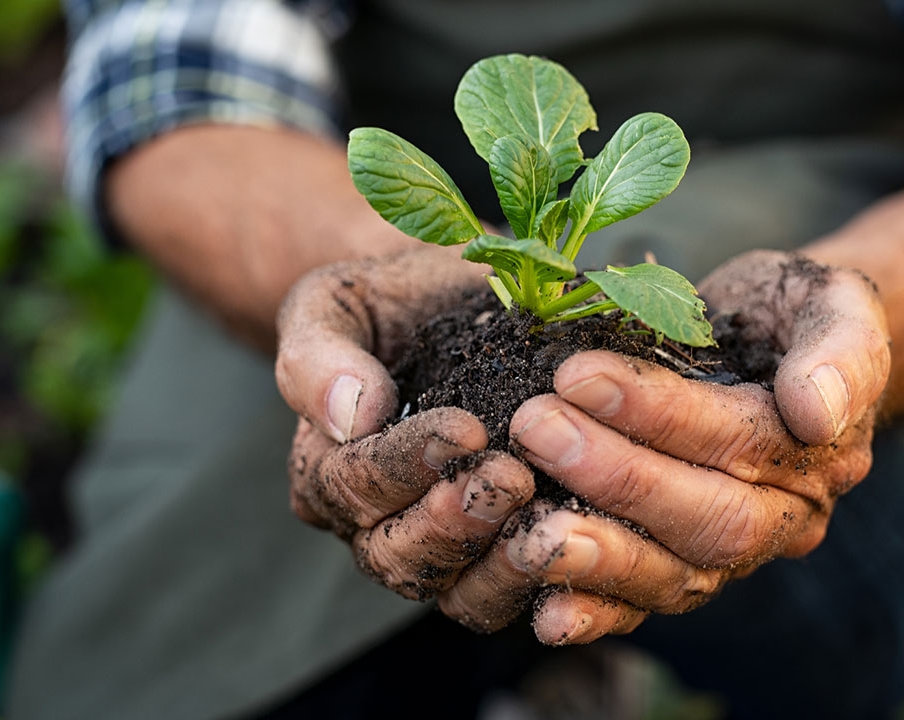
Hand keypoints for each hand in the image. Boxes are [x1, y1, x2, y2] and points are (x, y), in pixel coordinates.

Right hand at [275, 249, 535, 599]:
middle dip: (454, 523)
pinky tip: (583, 544)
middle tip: (511, 479)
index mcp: (327, 468)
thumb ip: (321, 355)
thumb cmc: (390, 302)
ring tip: (547, 520)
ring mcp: (439, 551)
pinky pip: (513, 595)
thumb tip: (352, 414)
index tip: (464, 429)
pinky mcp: (498, 560)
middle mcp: (373, 525)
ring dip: (501, 564)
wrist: (452, 305)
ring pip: (456, 592)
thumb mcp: (337, 304)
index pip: (354, 484)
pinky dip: (545, 582)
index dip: (406, 463)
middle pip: (397, 554)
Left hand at [435, 252, 889, 642]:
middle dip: (617, 479)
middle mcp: (789, 517)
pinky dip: (598, 613)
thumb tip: (818, 413)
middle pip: (710, 520)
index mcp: (825, 452)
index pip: (741, 440)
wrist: (777, 343)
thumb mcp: (834, 300)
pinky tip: (546, 614)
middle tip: (535, 427)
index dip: (658, 412)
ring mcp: (738, 554)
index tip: (577, 373)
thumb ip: (842, 348)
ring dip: (600, 556)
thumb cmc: (794, 311)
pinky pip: (649, 605)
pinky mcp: (688, 568)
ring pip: (678, 575)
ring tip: (527, 530)